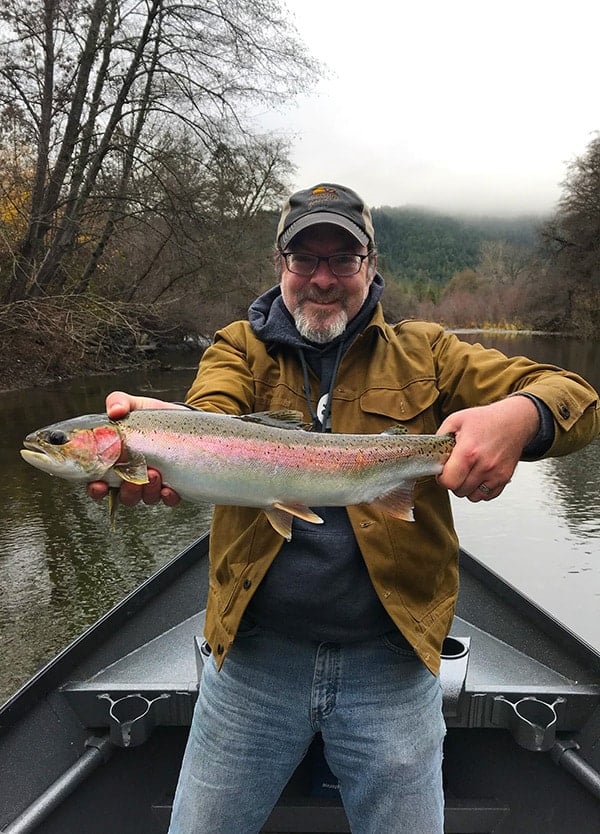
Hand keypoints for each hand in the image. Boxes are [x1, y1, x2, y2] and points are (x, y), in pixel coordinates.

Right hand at [86, 390, 181, 506]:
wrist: (184, 418)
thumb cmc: (152, 416)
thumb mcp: (134, 405)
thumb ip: (118, 403)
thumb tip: (114, 411)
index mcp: (116, 463)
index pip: (98, 483)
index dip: (95, 489)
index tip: (98, 484)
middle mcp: (132, 477)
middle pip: (123, 496)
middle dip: (126, 491)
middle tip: (132, 478)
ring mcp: (153, 484)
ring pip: (145, 498)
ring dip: (147, 490)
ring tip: (153, 473)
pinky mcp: (175, 485)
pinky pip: (169, 500)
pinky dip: (167, 497)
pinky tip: (169, 489)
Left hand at [436, 396, 539, 501]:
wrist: (514, 420)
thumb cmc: (486, 419)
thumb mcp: (456, 420)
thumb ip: (440, 437)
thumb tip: (432, 454)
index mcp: (468, 452)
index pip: (448, 482)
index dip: (442, 478)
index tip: (443, 471)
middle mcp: (484, 465)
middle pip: (459, 491)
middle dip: (454, 482)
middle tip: (456, 469)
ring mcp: (496, 474)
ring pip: (473, 497)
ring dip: (467, 488)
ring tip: (468, 472)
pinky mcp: (505, 479)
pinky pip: (487, 496)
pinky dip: (481, 490)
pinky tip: (479, 476)